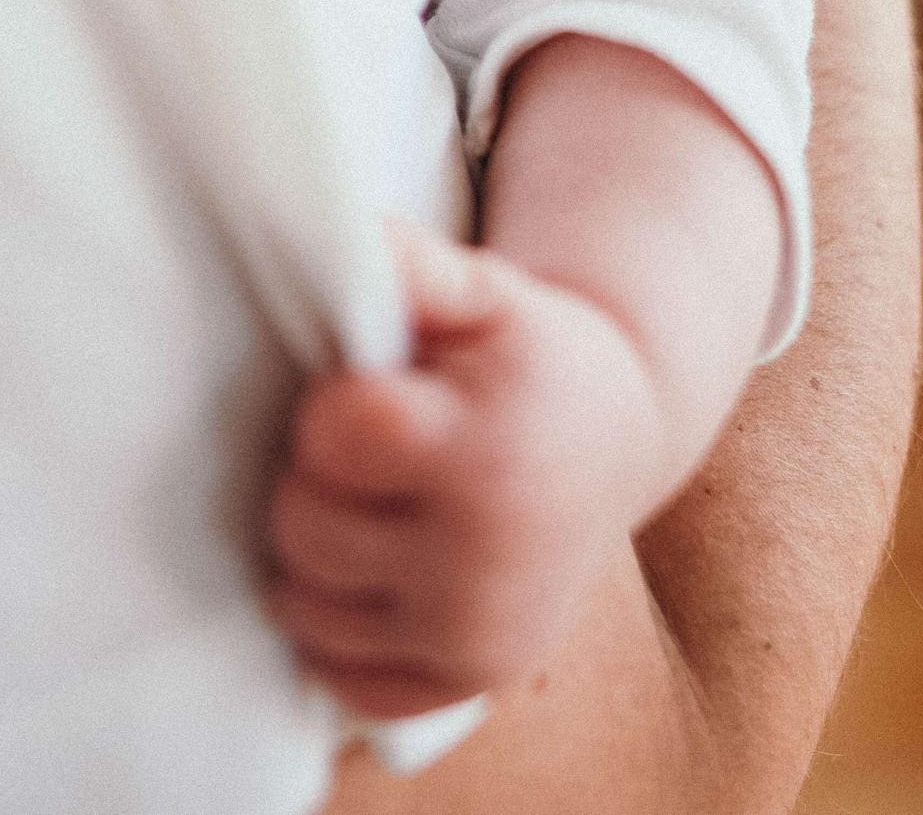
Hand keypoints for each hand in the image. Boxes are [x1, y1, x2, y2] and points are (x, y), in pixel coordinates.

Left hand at [265, 223, 667, 723]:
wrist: (617, 439)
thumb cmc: (531, 355)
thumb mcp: (488, 292)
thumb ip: (414, 267)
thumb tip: (347, 241)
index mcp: (482, 451)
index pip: (334, 436)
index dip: (331, 407)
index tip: (370, 392)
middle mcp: (481, 560)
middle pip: (305, 528)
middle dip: (315, 478)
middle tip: (366, 453)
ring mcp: (476, 635)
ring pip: (307, 609)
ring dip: (313, 556)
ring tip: (366, 505)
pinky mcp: (470, 682)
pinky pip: (347, 682)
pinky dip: (336, 632)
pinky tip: (366, 576)